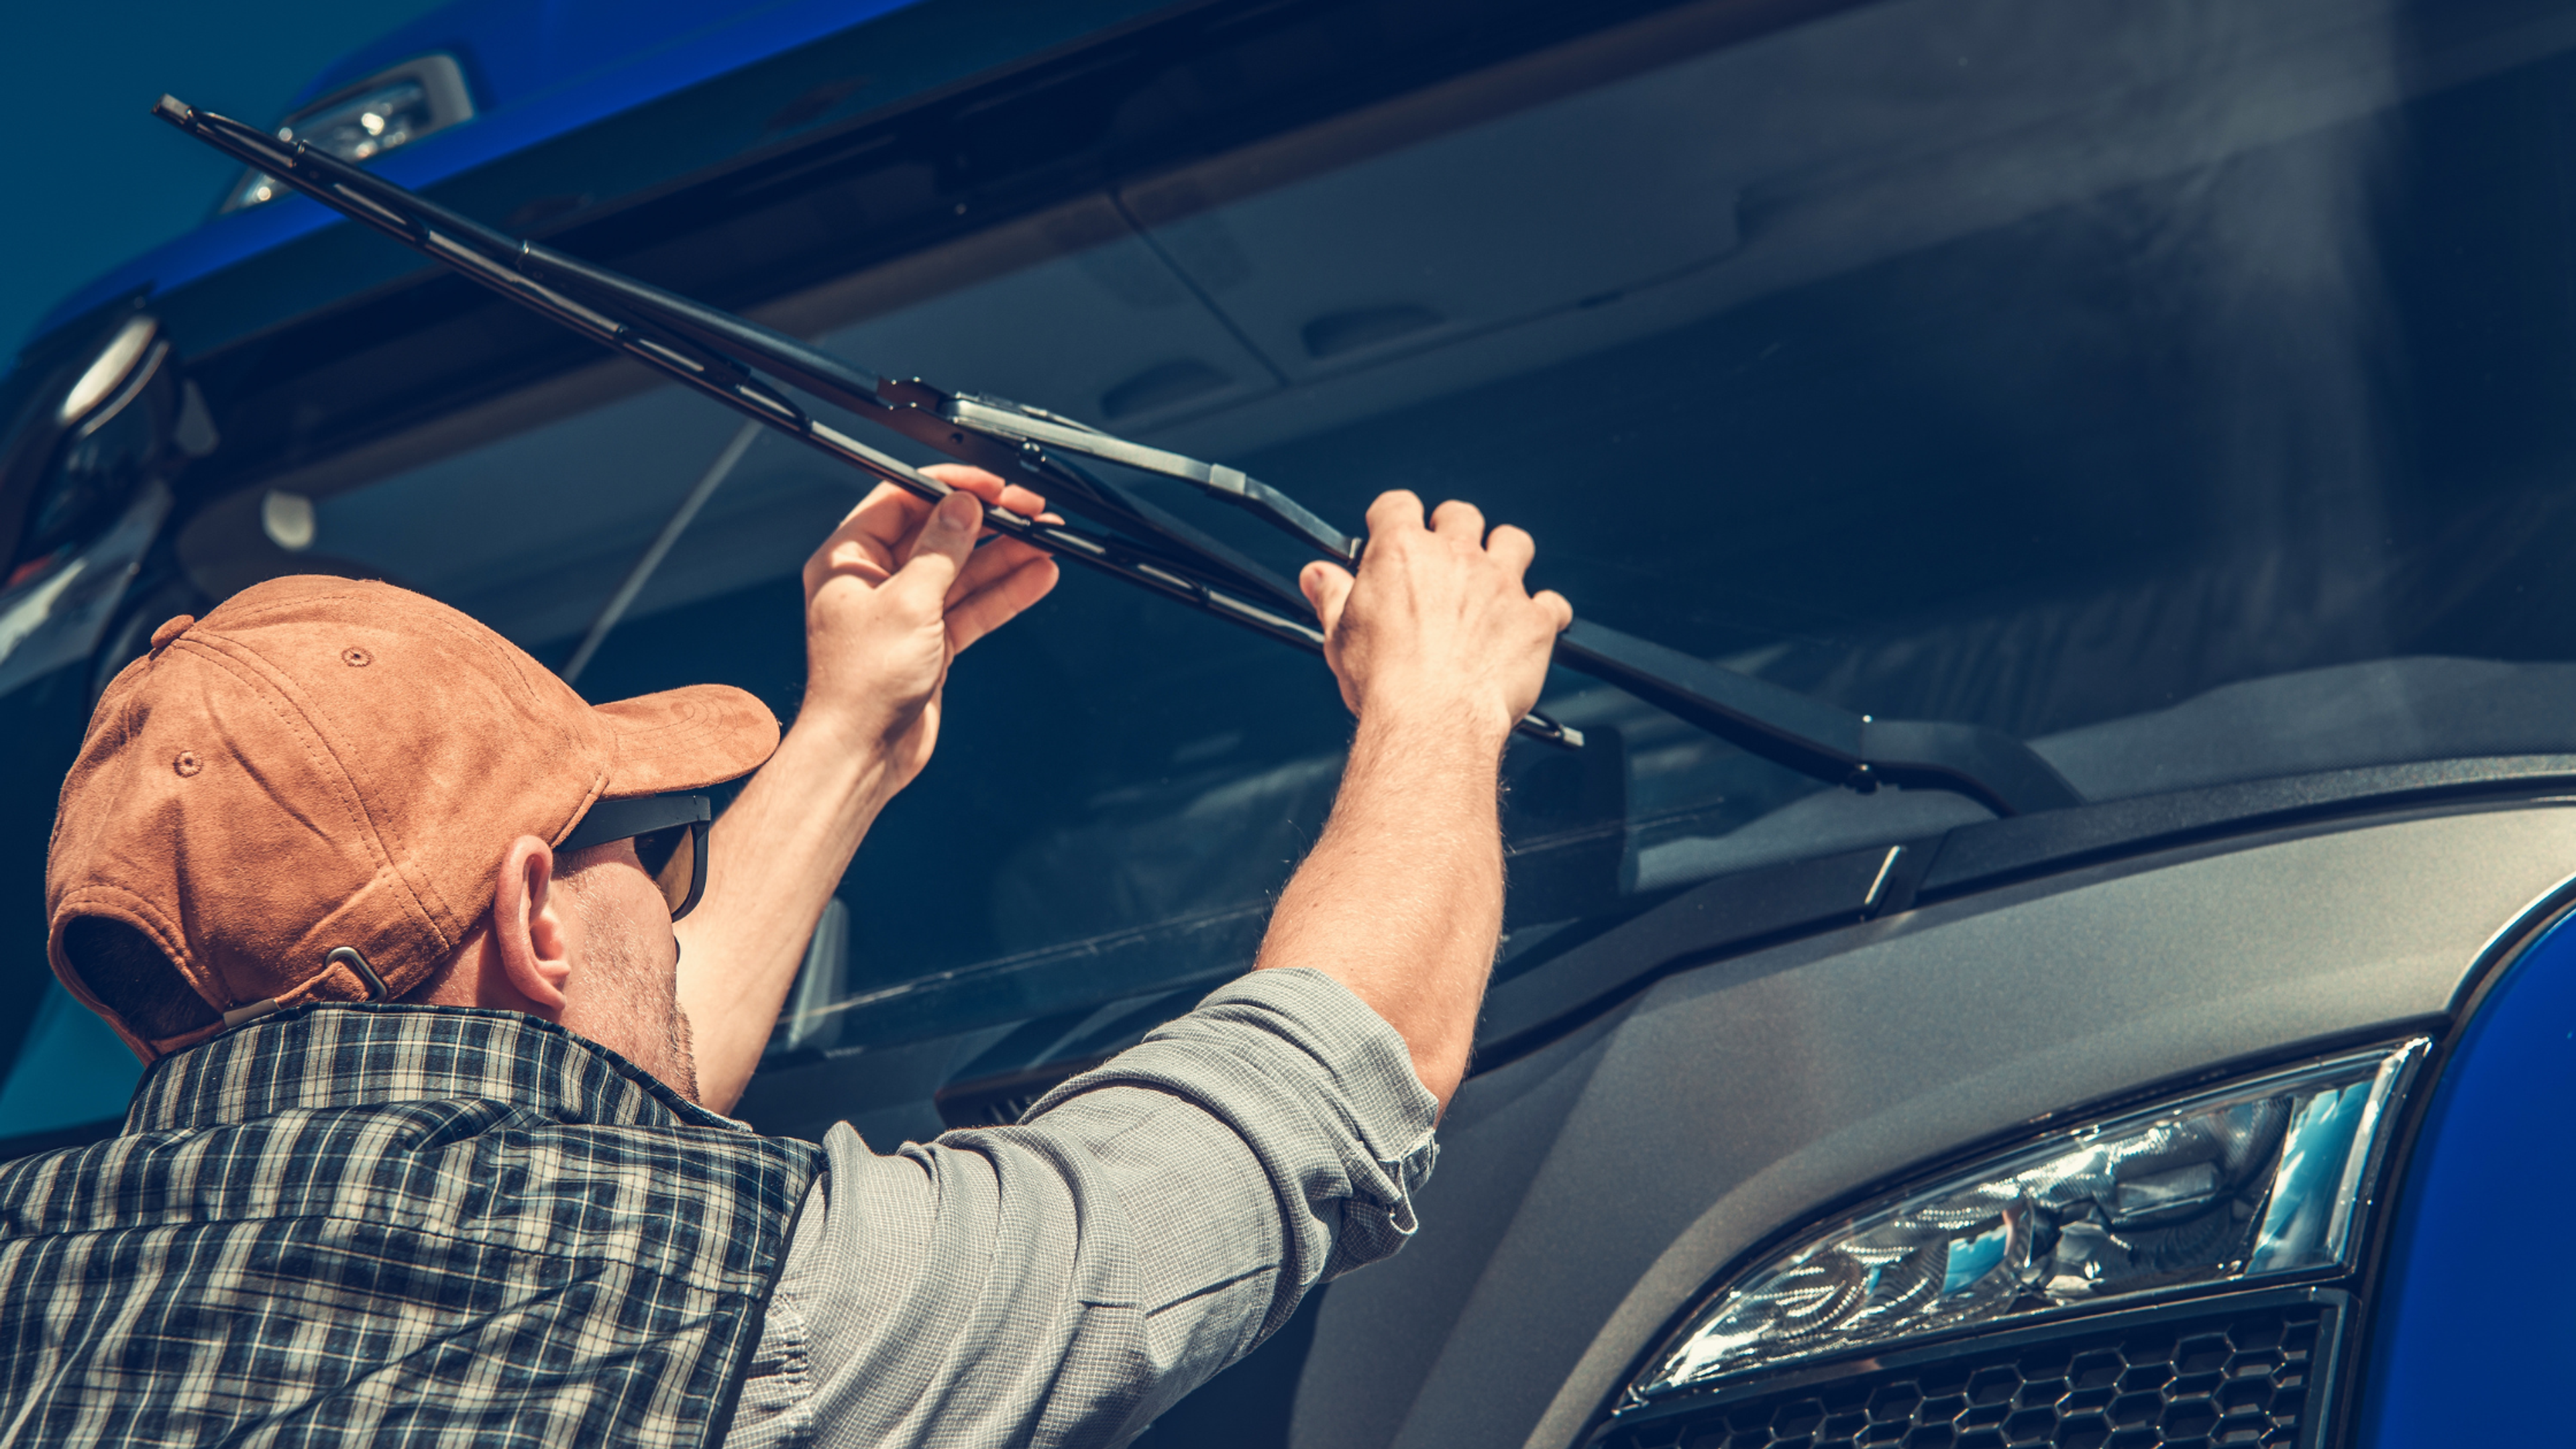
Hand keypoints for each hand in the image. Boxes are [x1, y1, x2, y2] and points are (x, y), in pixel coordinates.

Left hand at [799, 465, 1059, 792]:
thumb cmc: (861, 685)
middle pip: (938, 536)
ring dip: (1006, 557)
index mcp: (849, 561)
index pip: (901, 500)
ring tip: (1046, 541)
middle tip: (1028, 510)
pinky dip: (1005, 593)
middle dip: (987, 523)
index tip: (988, 484)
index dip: (948, 489)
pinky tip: (1037, 576)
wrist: (863, 753)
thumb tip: (962, 507)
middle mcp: (875, 582)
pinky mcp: (930, 643)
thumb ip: (941, 550)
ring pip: (963, 572)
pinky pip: (972, 607)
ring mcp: (905, 612)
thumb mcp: (909, 602)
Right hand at [1298, 491, 1571, 744]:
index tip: (1390, 532)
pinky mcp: (1534, 620)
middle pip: (1460, 515)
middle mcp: (1455, 556)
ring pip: (1513, 543)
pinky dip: (1544, 613)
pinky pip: (1552, 604)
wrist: (1433, 720)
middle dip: (1452, 528)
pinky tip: (1531, 626)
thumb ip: (1332, 597)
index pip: (1397, 506)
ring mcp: (1500, 584)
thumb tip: (1317, 576)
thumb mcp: (1340, 634)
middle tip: (1444, 558)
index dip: (1393, 518)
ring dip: (1505, 554)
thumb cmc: (1383, 681)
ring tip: (1494, 579)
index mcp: (1402, 551)